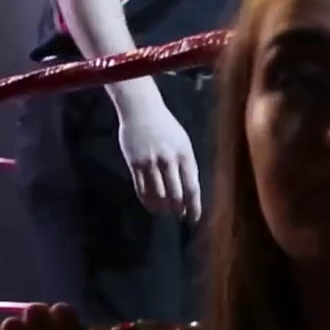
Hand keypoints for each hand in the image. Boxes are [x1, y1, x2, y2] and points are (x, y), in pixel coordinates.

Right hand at [116, 99, 201, 221]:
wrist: (141, 110)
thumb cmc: (165, 127)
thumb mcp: (183, 142)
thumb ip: (187, 164)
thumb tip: (190, 191)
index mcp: (184, 154)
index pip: (192, 188)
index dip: (194, 207)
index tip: (194, 219)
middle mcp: (168, 160)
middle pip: (175, 195)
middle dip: (178, 209)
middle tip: (179, 215)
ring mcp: (150, 162)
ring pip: (158, 195)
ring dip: (163, 207)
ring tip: (165, 211)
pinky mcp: (135, 164)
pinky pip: (141, 189)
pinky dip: (147, 201)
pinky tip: (152, 206)